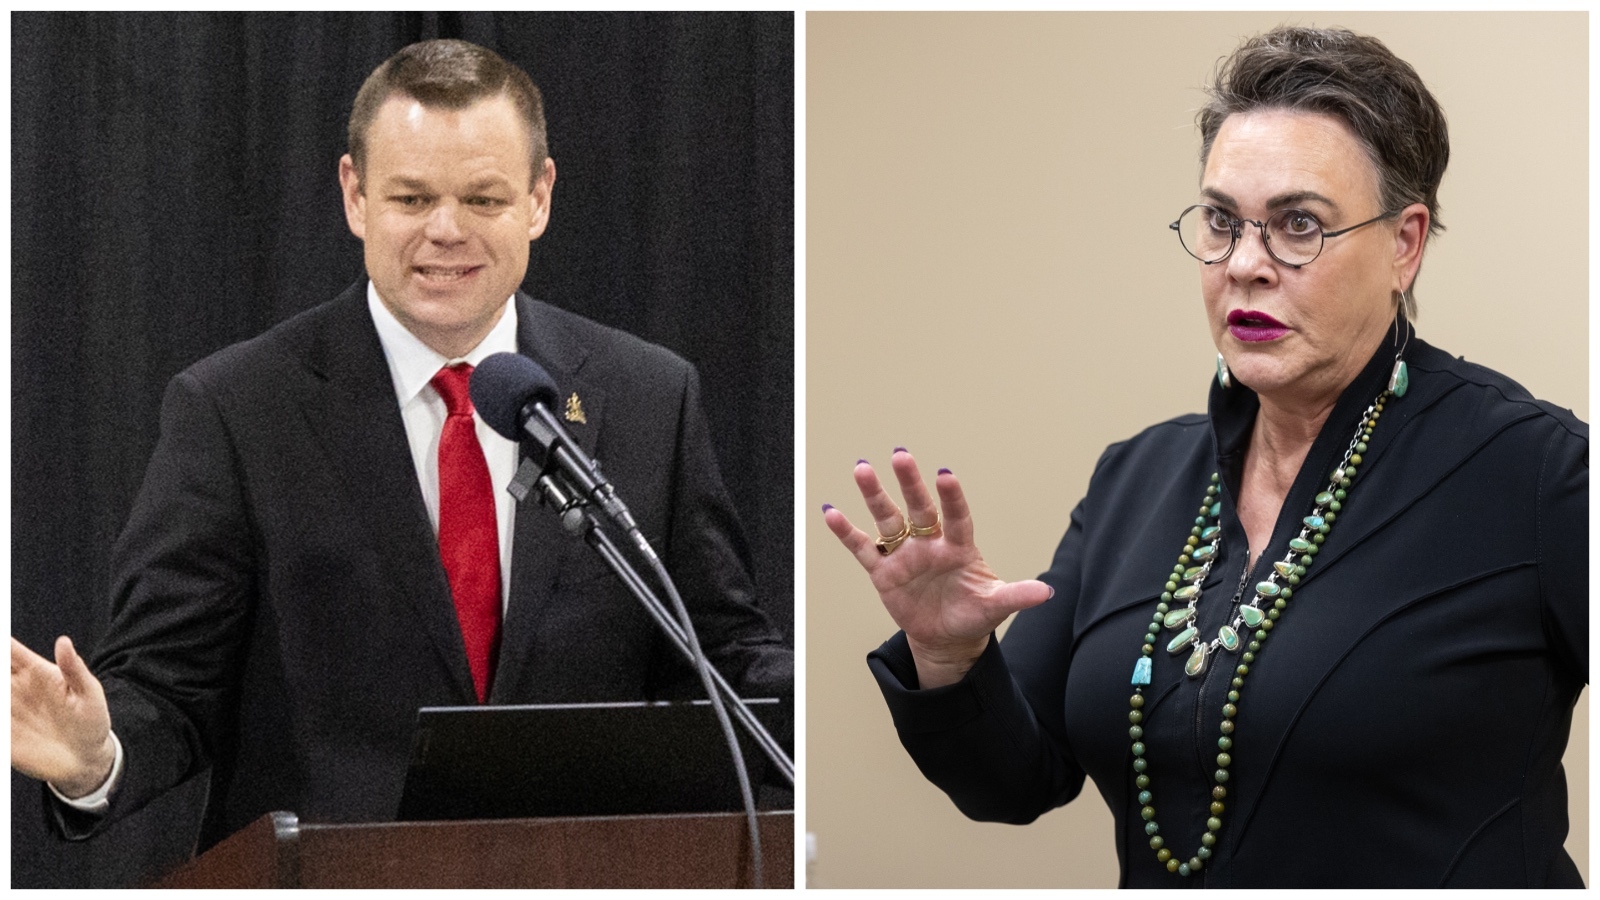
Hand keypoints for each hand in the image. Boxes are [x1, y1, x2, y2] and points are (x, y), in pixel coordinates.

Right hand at [11, 636, 114, 797]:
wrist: (87, 757)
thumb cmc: (92, 719)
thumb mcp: (89, 692)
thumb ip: (73, 668)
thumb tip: (63, 641)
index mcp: (35, 671)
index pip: (9, 651)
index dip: (3, 645)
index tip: (2, 642)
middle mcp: (15, 688)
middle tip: (1, 678)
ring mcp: (6, 711)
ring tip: (1, 704)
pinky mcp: (3, 736)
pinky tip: (1, 722)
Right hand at [823, 449, 1052, 687]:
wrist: (947, 637)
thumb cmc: (973, 614)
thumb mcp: (996, 606)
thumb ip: (1017, 595)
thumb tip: (1047, 591)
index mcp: (959, 547)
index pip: (956, 517)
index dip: (952, 498)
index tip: (945, 475)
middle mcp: (930, 543)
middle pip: (919, 508)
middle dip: (910, 483)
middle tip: (901, 456)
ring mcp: (905, 554)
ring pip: (888, 519)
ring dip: (875, 496)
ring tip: (863, 469)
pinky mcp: (884, 571)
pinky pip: (863, 548)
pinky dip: (847, 532)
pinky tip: (831, 513)